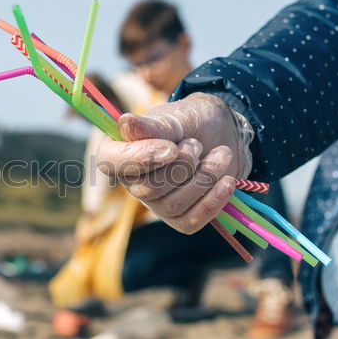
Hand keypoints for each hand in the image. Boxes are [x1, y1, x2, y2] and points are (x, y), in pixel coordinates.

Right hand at [96, 93, 252, 233]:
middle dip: (183, 165)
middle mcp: (133, 181)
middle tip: (197, 144)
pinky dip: (213, 201)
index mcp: (121, 151)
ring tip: (220, 154)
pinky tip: (227, 181)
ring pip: (172, 205)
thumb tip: (125, 123)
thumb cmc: (192, 122)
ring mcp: (156, 203)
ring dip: (204, 178)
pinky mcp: (179, 218)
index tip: (171, 148)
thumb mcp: (176, 117)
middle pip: (147, 189)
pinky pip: (191, 221)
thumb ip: (153, 126)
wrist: (223, 135)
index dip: (139, 159)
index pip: (110, 162)